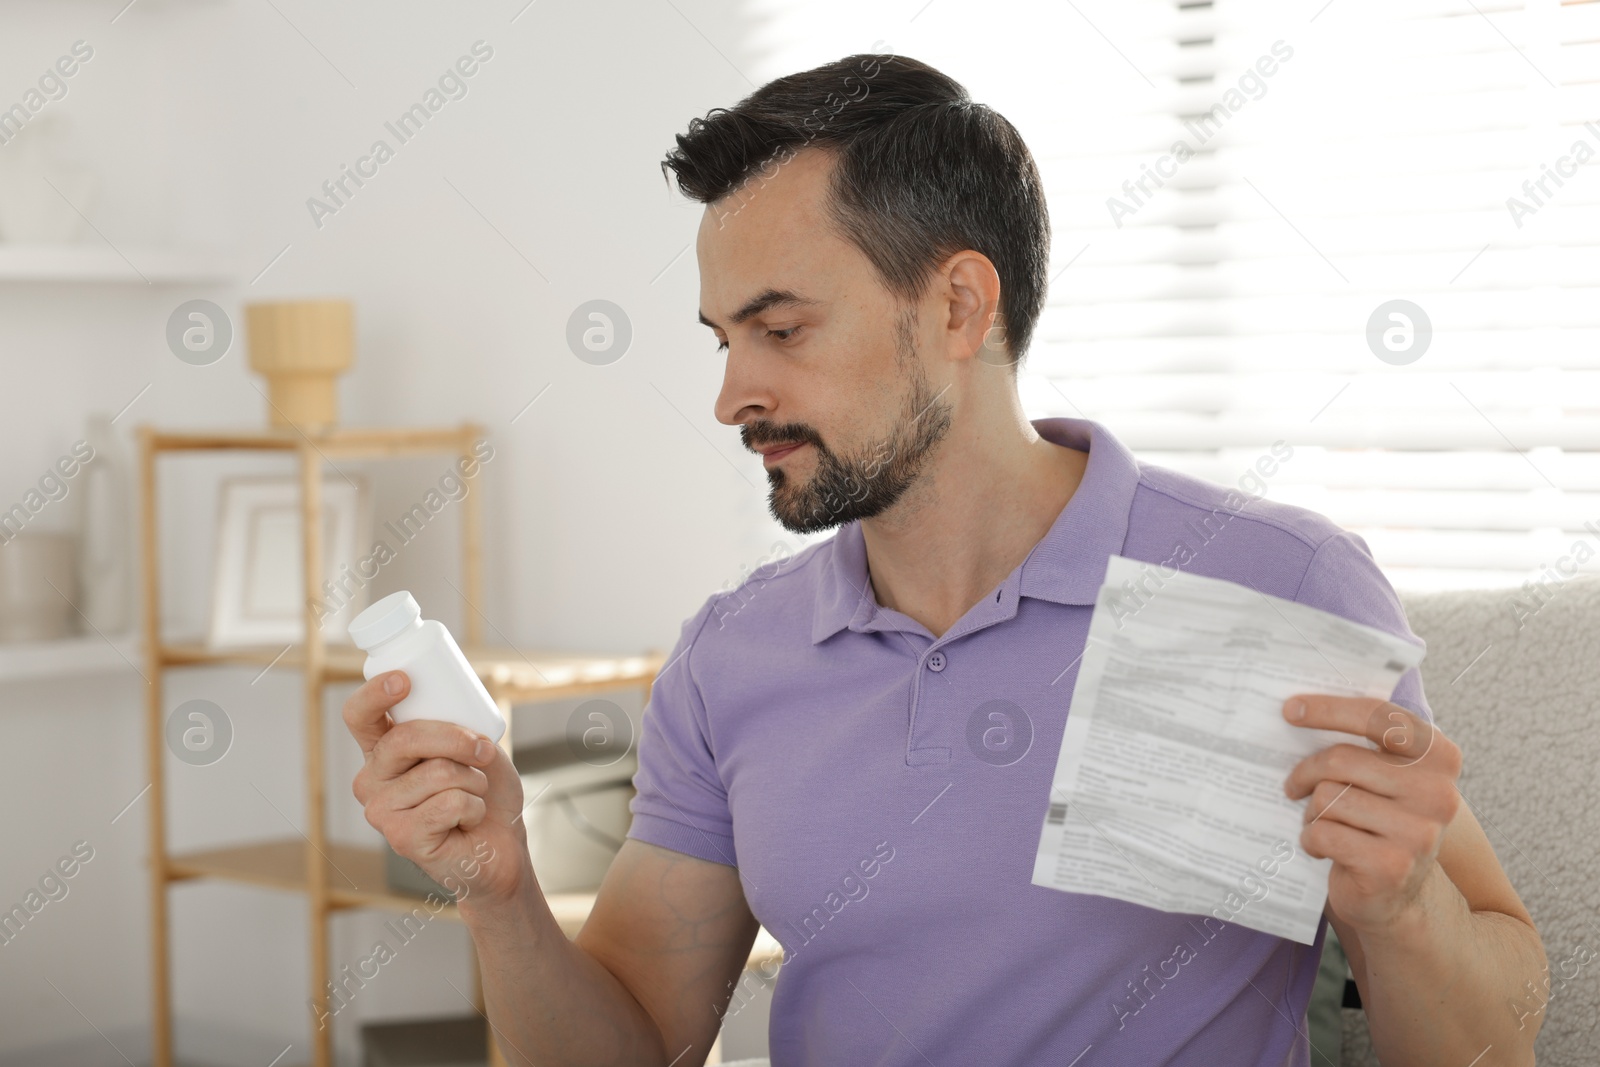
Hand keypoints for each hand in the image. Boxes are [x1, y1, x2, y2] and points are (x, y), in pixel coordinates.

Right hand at [344, 670, 529, 907]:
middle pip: (404, 739)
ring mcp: (381, 811)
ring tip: (473, 795)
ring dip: (474, 780)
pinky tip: (468, 821)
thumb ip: (455, 722)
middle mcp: (372, 780)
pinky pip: (450, 803)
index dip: (374, 694)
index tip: (403, 680)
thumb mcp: (473, 745)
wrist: (501, 846)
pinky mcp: (402, 838)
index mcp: (383, 751)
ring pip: (438, 772)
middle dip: (457, 739)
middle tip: (484, 751)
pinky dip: (475, 807)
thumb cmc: (485, 792)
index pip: (359, 716)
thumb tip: (453, 702)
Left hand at [1282, 694, 1462, 933]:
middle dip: (1307, 771)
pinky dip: (1311, 839)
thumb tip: (1299, 706)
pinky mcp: (1391, 866)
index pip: (1378, 717)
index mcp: (1438, 756)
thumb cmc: (1380, 821)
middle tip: (1294, 784)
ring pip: (1328, 798)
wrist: (1397, 895)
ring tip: (1321, 822)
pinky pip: (1323, 833)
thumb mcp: (1387, 776)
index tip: (1290, 709)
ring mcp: (1418, 833)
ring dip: (1312, 812)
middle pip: (1341, 760)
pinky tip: (1322, 847)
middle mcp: (1437, 793)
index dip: (1329, 709)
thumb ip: (1365, 741)